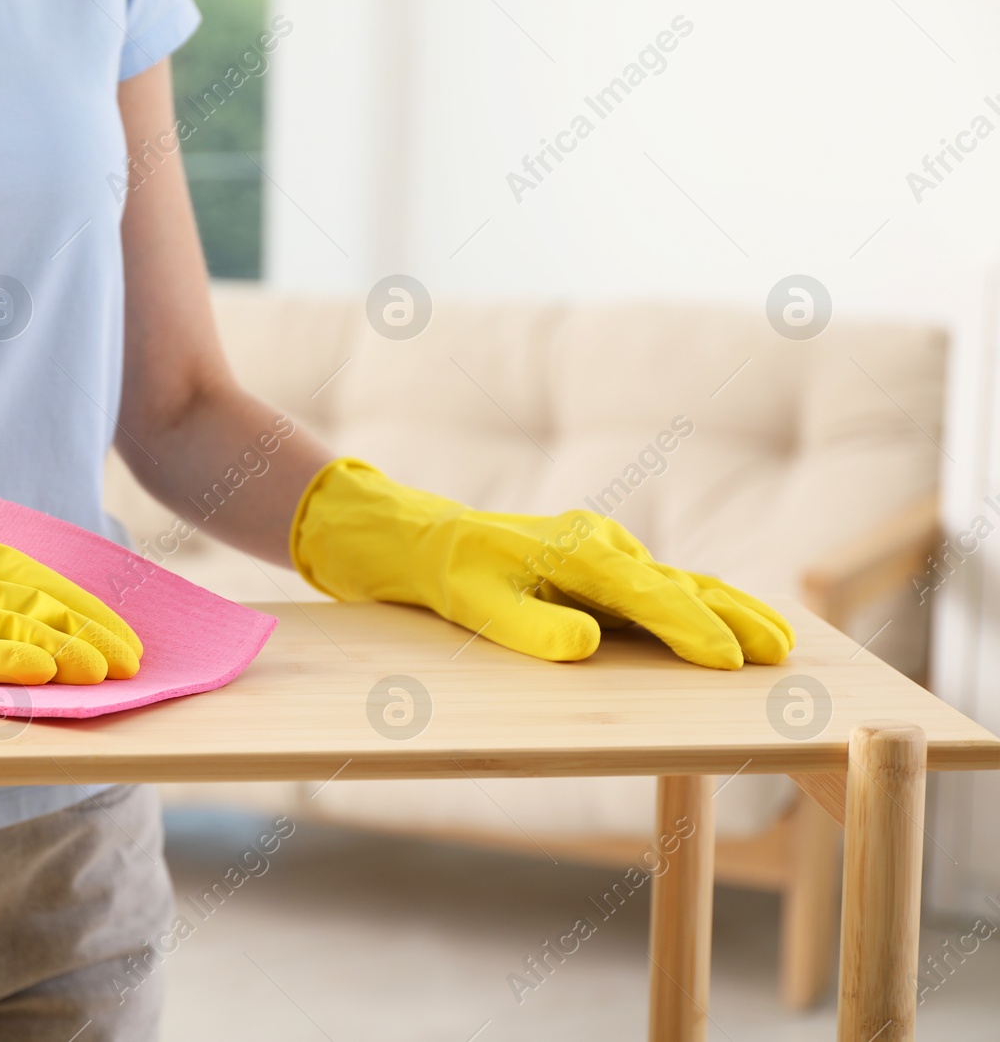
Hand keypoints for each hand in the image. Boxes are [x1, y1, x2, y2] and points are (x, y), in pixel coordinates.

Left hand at [290, 459, 792, 669]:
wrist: (420, 541)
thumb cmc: (448, 574)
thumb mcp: (476, 606)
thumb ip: (531, 628)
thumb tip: (589, 645)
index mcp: (576, 551)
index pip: (647, 594)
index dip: (690, 629)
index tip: (727, 659)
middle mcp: (601, 545)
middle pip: (682, 584)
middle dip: (734, 618)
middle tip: (780, 653)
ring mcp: (605, 555)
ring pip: (680, 584)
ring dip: (728, 612)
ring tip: (775, 643)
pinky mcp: (601, 570)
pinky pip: (660, 589)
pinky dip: (699, 607)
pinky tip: (726, 628)